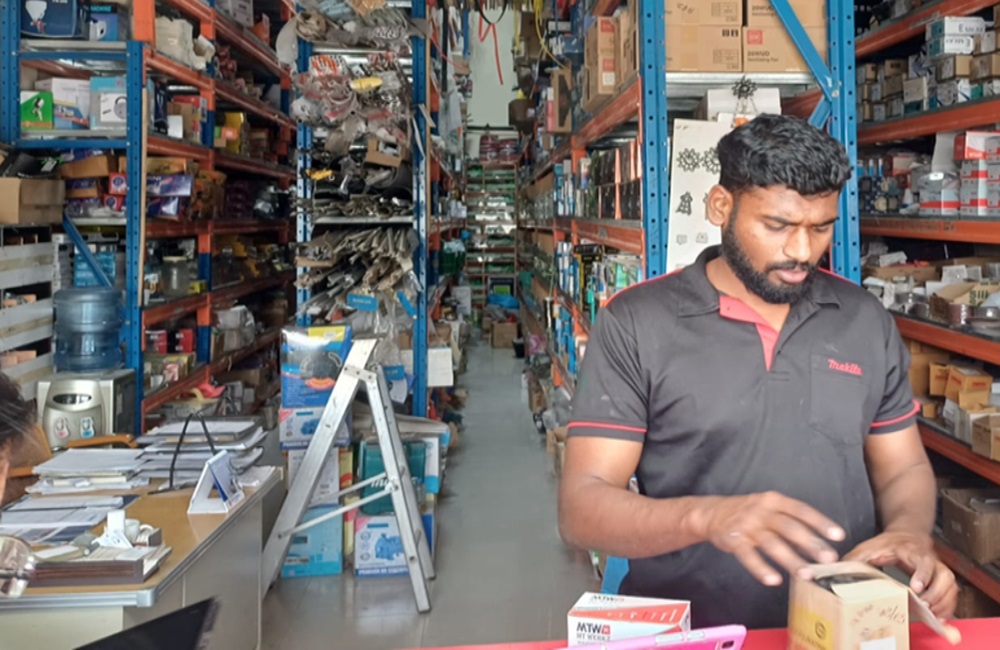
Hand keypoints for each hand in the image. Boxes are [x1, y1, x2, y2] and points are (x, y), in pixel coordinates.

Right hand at [702, 491, 845, 586]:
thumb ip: (790, 521)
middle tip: (828, 558)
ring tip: (806, 574)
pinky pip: (748, 556)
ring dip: (790, 559)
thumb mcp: (769, 507)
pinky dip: (761, 568)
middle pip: (789, 527)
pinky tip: (773, 580)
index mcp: (774, 500)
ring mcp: (747, 525)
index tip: (838, 535)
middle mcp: (761, 510)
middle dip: (810, 543)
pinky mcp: (734, 539)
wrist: (711, 512)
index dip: (820, 522)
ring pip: (772, 543)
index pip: (801, 510)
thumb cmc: (748, 512)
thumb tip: (819, 543)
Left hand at [844, 532, 957, 619]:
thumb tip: (836, 570)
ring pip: (951, 584)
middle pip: (943, 575)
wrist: (907, 533)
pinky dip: (948, 605)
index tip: (916, 587)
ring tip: (932, 613)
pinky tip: (938, 615)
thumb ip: (854, 559)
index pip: (922, 560)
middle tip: (925, 605)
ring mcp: (938, 568)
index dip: (922, 574)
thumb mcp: (868, 547)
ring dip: (944, 601)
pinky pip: (952, 592)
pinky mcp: (942, 577)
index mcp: (911, 550)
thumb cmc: (887, 543)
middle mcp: (929, 558)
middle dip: (936, 593)